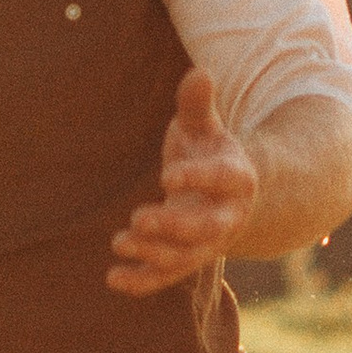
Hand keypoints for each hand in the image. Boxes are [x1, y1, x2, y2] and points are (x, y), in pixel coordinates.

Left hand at [108, 67, 257, 296]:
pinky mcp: (184, 261)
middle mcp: (227, 217)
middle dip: (173, 228)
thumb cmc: (207, 152)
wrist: (223, 194)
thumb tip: (199, 71)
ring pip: (185, 258)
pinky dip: (142, 281)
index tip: (166, 176)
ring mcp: (207, 245)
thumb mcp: (203, 126)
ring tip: (118, 241)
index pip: (223, 180)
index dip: (198, 179)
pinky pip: (165, 277)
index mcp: (238, 179)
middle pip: (207, 230)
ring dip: (152, 254)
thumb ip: (197, 105)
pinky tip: (114, 278)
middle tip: (139, 217)